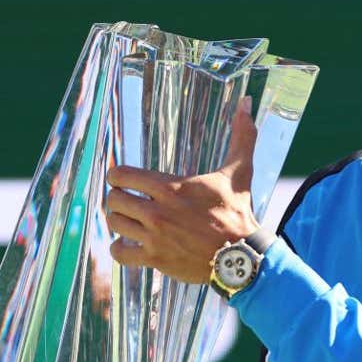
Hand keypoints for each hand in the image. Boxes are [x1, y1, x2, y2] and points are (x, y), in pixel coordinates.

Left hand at [105, 99, 260, 283]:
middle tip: (128, 200)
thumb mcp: (239, 172)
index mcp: (171, 187)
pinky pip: (119, 253)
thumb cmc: (238, 211)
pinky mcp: (155, 259)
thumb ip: (242, 137)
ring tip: (130, 220)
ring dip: (119, 221)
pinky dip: (121, 248)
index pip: (121, 174)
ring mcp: (155, 237)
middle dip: (118, 197)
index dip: (119, 175)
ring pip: (114, 223)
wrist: (242, 256)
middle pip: (113, 199)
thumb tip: (247, 102)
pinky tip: (131, 244)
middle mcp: (158, 211)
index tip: (125, 179)